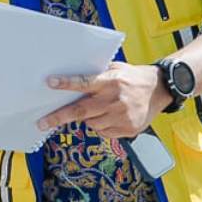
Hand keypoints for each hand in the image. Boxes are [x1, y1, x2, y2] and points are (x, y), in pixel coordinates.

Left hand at [38, 61, 171, 139]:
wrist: (160, 90)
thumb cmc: (132, 77)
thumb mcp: (116, 69)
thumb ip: (96, 75)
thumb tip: (70, 81)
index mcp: (111, 81)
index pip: (84, 82)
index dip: (66, 84)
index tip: (50, 83)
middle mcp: (116, 99)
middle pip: (82, 111)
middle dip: (59, 117)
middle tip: (42, 123)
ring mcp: (123, 116)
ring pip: (92, 124)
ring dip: (87, 119)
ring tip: (98, 109)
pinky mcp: (129, 129)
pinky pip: (104, 132)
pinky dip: (101, 126)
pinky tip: (110, 116)